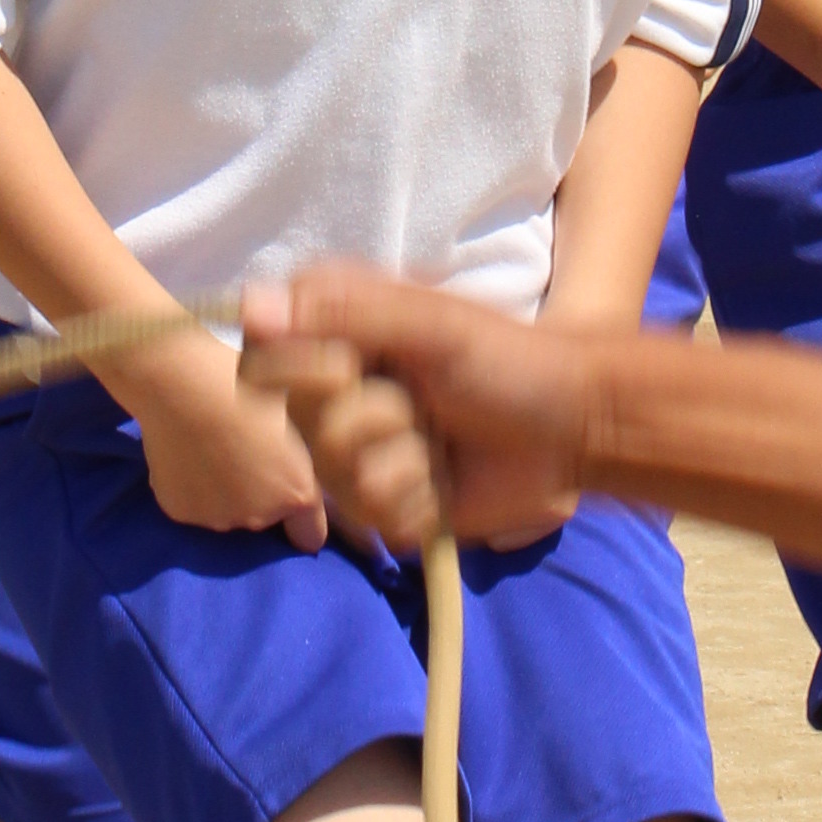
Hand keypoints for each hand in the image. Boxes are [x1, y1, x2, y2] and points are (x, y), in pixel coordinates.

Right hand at [124, 323, 329, 548]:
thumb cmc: (249, 381)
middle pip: (265, 519)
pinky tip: (188, 451)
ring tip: (213, 446)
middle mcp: (260, 516)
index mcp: (297, 493)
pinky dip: (192, 486)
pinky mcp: (179, 511)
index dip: (303, 516)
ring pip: (227, 512)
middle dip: (260, 494)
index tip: (291, 494)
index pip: (309, 536)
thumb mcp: (297, 412)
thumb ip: (302, 454)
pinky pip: (193, 504)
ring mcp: (216, 517)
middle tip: (244, 449)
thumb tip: (307, 465)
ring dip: (225, 490)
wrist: (183, 380)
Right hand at [240, 266, 599, 555]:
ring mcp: (359, 457)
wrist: (571, 428)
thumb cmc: (507, 361)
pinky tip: (449, 476)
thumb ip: (342, 311)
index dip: (300, 368)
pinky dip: (422, 495)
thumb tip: (250, 307)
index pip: (264, 357)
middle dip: (373, 411)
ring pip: (339, 474)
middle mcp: (337, 400)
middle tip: (424, 397)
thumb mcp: (428, 322)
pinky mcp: (386, 507)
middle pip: (302, 423)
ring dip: (407, 455)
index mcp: (337, 342)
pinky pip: (375, 514)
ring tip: (443, 438)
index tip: (349, 362)